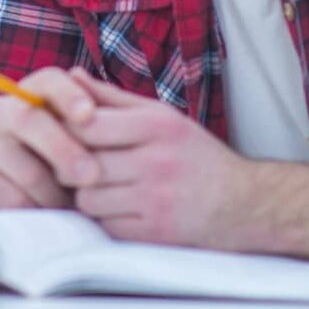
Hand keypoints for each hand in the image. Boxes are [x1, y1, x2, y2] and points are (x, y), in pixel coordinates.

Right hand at [0, 67, 102, 209]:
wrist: (28, 210)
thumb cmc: (68, 169)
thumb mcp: (85, 142)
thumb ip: (91, 113)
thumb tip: (79, 74)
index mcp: (32, 94)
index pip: (48, 81)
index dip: (68, 95)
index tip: (89, 116)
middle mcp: (1, 112)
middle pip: (30, 120)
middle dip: (64, 149)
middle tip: (93, 176)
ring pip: (27, 170)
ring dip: (59, 195)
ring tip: (78, 208)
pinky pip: (14, 201)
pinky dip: (41, 214)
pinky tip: (54, 220)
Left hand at [64, 70, 253, 247]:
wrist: (243, 202)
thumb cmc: (193, 154)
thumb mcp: (160, 115)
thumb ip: (111, 97)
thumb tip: (70, 75)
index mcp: (156, 125)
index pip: (87, 124)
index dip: (67, 130)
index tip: (65, 135)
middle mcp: (157, 161)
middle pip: (83, 164)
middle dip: (72, 166)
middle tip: (75, 165)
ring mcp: (157, 199)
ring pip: (89, 199)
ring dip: (88, 196)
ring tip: (101, 188)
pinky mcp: (157, 233)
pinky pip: (107, 226)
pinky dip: (107, 220)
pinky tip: (120, 210)